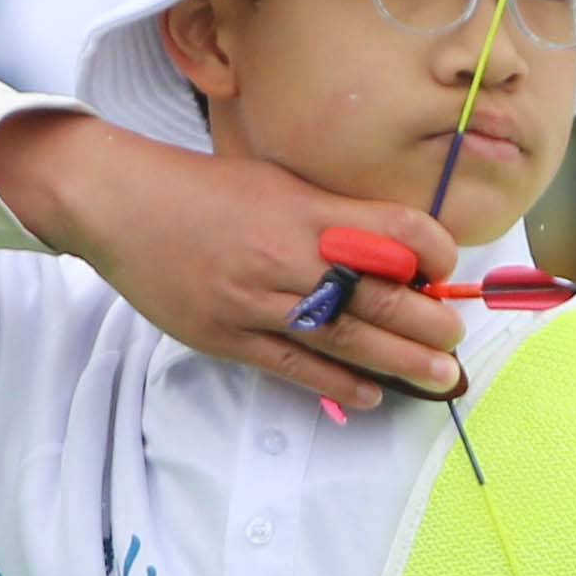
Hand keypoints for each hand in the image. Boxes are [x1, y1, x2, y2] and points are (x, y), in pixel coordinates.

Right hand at [0, 110, 466, 411]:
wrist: (121, 205)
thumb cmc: (206, 191)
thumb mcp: (279, 182)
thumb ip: (335, 214)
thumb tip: (398, 252)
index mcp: (304, 209)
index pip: (393, 229)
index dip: (432, 251)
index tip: (445, 268)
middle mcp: (285, 255)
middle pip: (376, 295)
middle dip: (426, 321)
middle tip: (454, 338)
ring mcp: (255, 300)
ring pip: (343, 337)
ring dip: (399, 361)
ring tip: (440, 376)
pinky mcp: (228, 335)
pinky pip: (294, 366)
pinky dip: (338, 383)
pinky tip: (372, 393)